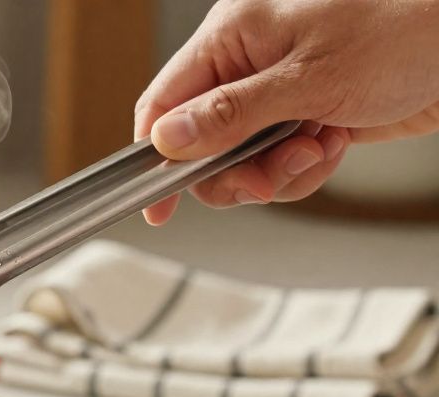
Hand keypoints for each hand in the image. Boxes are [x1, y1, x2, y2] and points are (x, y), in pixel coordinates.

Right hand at [135, 0, 438, 224]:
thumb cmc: (404, 27)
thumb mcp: (308, 78)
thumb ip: (231, 114)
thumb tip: (168, 141)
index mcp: (233, 35)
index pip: (166, 102)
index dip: (156, 156)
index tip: (158, 205)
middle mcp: (249, 63)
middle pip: (203, 143)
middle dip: (237, 171)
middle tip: (271, 175)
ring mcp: (280, 90)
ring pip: (244, 160)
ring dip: (280, 170)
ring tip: (320, 147)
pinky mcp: (310, 112)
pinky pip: (280, 160)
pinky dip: (306, 166)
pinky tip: (336, 140)